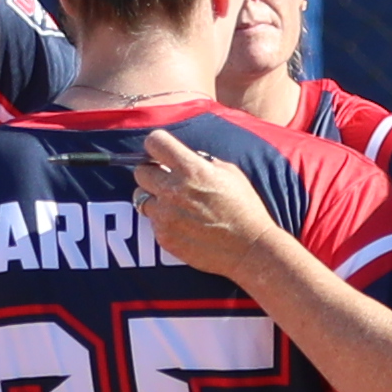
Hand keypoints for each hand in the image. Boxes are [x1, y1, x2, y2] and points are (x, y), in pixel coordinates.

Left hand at [126, 126, 291, 276]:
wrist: (250, 249)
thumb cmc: (245, 208)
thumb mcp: (230, 173)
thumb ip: (202, 161)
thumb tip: (183, 157)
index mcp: (192, 169)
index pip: (155, 142)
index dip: (157, 146)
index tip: (162, 153)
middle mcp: (173, 190)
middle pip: (140, 171)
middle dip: (152, 173)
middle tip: (168, 181)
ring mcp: (166, 216)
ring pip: (141, 198)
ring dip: (154, 198)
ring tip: (175, 205)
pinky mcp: (164, 237)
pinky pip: (152, 222)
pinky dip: (163, 221)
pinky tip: (184, 225)